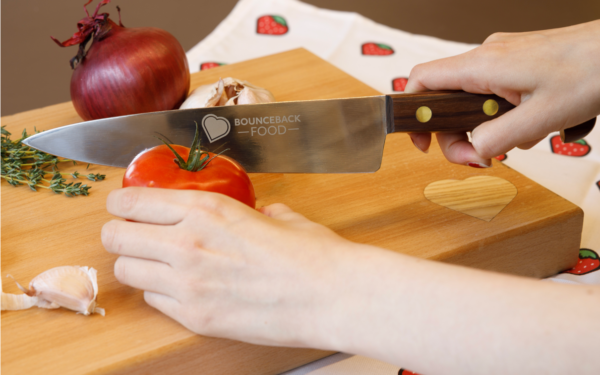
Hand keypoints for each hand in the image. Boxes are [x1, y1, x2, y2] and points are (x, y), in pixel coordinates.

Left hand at [101, 187, 356, 346]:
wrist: (330, 295)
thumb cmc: (310, 253)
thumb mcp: (278, 216)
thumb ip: (255, 212)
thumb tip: (259, 214)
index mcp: (206, 209)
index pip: (132, 203)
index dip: (120, 205)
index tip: (122, 208)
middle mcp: (187, 243)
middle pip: (116, 237)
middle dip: (119, 235)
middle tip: (131, 236)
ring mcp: (187, 284)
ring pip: (126, 270)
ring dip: (137, 264)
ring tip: (156, 264)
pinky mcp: (195, 317)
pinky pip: (154, 300)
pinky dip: (160, 292)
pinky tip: (181, 288)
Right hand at [405, 20, 599, 166]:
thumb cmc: (593, 72)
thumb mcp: (540, 118)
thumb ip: (495, 138)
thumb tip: (471, 149)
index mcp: (482, 65)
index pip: (421, 81)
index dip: (412, 113)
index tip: (421, 141)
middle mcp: (487, 56)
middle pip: (447, 99)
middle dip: (458, 134)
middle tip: (480, 157)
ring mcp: (503, 58)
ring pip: (474, 100)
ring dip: (490, 127)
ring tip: (525, 135)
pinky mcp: (518, 62)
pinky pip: (496, 94)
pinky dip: (506, 115)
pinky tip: (535, 122)